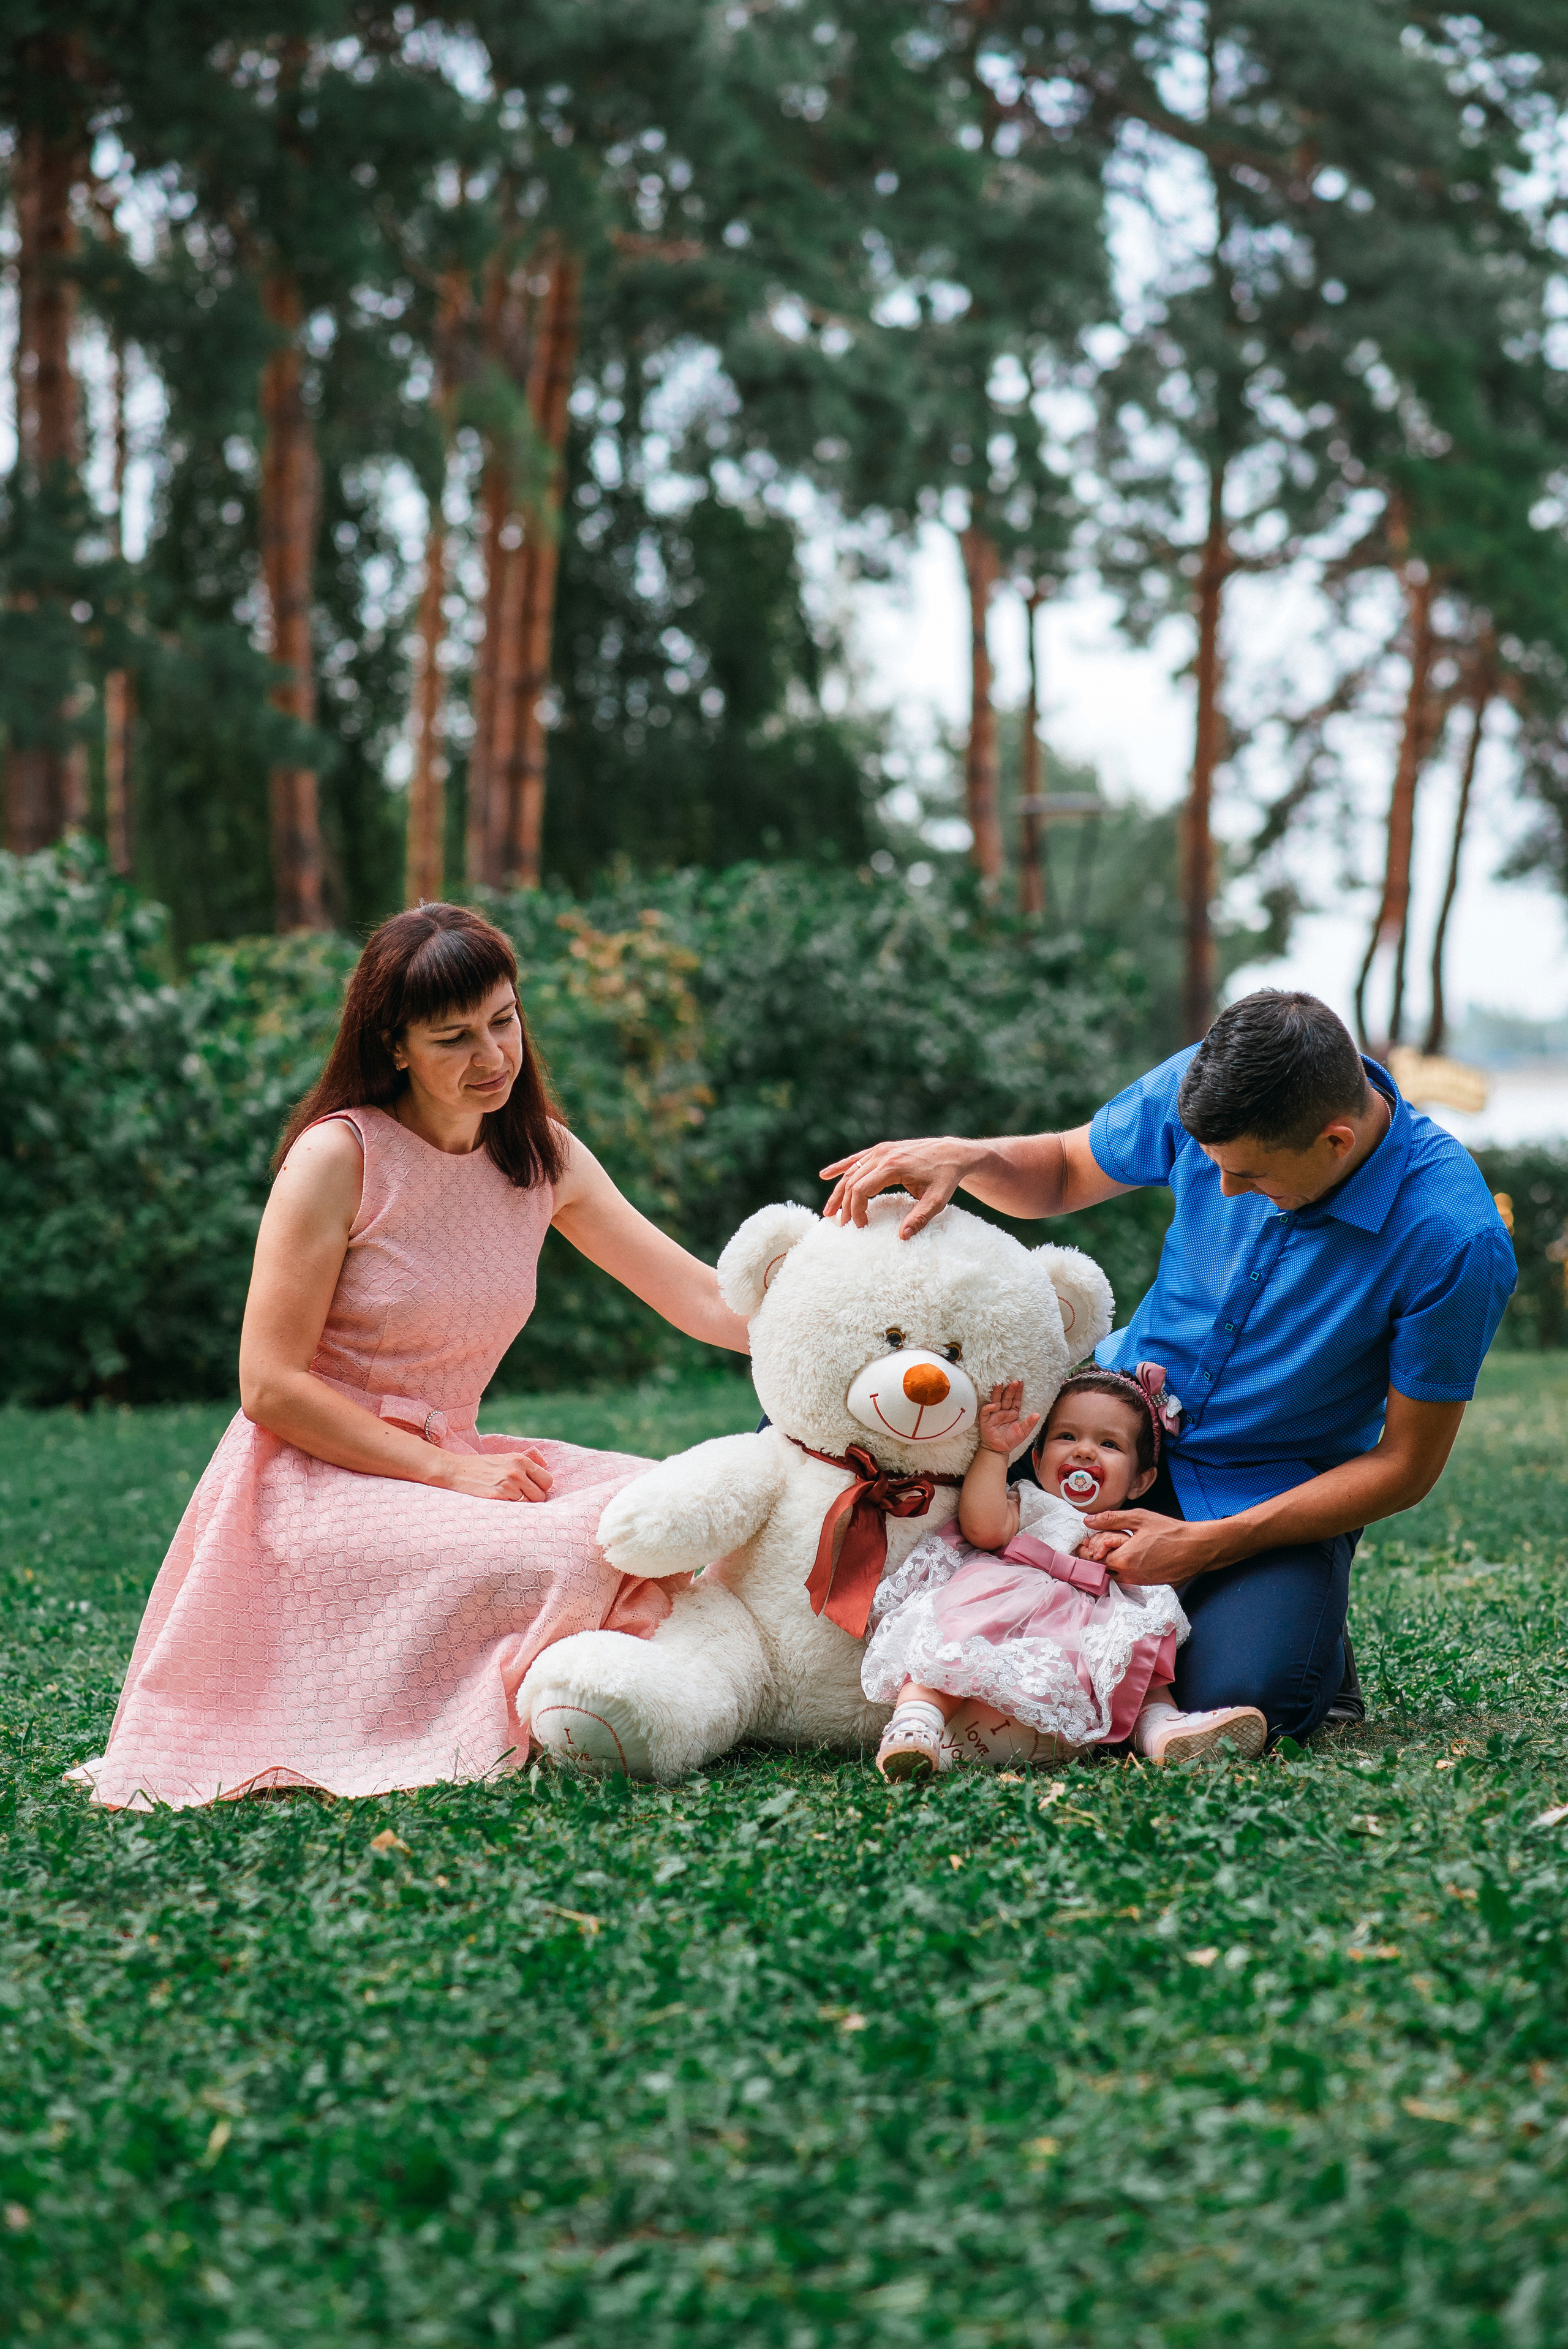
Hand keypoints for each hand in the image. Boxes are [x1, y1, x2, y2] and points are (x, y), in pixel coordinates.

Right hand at [438, 1446, 553, 1502]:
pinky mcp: (497, 1497)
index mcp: (520, 1460)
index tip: (530, 1491)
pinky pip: (515, 1510)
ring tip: (506, 1501)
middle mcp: (517, 1471)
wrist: (454, 1470)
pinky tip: (500, 1506)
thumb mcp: (504, 1458)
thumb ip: (525, 1462)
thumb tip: (545, 1466)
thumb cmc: (480, 1466)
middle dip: (532, 1500)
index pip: (547, 1480)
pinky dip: (510, 1511)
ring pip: (528, 1505)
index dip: (540, 1488)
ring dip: (520, 1507)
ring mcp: (507, 1484)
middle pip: (540, 1496)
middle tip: (517, 1499)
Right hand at [819, 1135, 975, 1237]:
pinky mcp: (882, 1149)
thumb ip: (920, 1218)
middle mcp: (883, 1155)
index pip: (861, 1189)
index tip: (860, 1226)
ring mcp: (881, 1150)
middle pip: (852, 1181)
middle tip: (842, 1225)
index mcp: (893, 1167)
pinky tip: (825, 1175)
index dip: (856, 1209)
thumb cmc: (946, 1177)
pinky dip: (840, 1167)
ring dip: (837, 1191)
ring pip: (851, 1171)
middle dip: (844, 1205)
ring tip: (828, 1211)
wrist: (953, 1153)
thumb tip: (902, 1237)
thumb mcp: (937, 1200)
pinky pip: (856, 1159)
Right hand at [977, 1381, 1038, 1454]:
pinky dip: (988, 1408)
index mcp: (1012, 1413)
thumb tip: (1037, 1414)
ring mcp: (994, 1415)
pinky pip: (985, 1412)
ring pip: (995, 1401)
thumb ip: (1029, 1423)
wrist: (999, 1451)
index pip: (1016, 1400)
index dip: (1018, 1392)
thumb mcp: (1023, 1433)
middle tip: (1014, 1381)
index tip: (1021, 1383)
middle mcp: (1003, 1411)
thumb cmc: (1010, 1441)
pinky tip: (993, 1405)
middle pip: (1006, 1398)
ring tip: (1000, 1384)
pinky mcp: (985, 1421)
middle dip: (1010, 1390)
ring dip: (997, 1393)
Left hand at [1082, 1508, 1216, 1587]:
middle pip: (1101, 1571)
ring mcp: (1139, 1584)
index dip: (1088, 1550)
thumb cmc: (1169, 1532)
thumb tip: (1087, 1521)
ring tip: (1118, 1548)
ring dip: (1110, 1564)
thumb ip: (1111, 1519)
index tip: (1086, 1542)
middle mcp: (1129, 1576)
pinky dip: (1123, 1570)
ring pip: (1114, 1577)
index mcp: (1123, 1559)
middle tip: (1101, 1542)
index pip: (1093, 1560)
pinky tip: (1131, 1557)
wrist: (1197, 1548)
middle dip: (1097, 1557)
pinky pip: (1128, 1581)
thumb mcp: (1139, 1518)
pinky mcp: (1149, 1588)